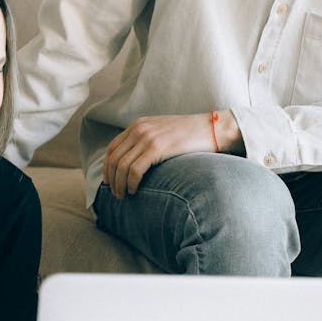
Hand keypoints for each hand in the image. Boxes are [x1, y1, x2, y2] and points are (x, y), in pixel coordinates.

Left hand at [102, 111, 240, 197]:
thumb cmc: (192, 135)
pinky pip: (134, 169)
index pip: (112, 147)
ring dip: (119, 184)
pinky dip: (131, 183)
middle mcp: (139, 129)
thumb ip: (148, 141)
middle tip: (115, 194)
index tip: (109, 182)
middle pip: (114, 158)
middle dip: (111, 178)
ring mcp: (147, 137)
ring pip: (122, 166)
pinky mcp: (157, 148)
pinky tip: (134, 190)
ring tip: (124, 196)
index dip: (107, 167)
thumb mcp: (164, 132)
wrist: (214, 128)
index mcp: (139, 124)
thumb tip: (136, 161)